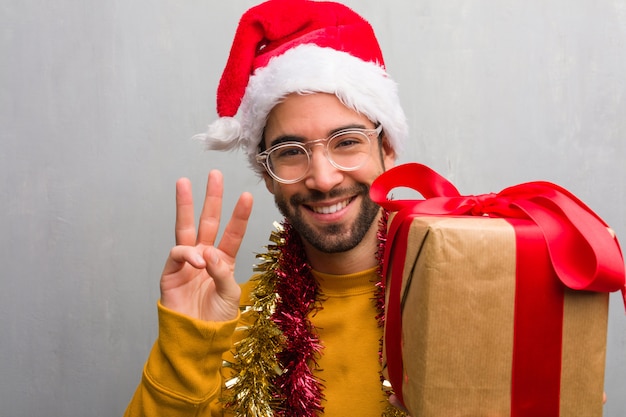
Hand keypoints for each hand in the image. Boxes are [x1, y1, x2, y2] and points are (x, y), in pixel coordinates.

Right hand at [159, 170, 252, 321]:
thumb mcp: (230, 294)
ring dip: (185, 205)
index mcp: (224, 260)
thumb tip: (207, 252)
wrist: (197, 338)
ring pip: (186, 227)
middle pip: (209, 221)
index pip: (233, 232)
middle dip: (211, 198)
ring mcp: (187, 262)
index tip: (247, 195)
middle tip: (214, 175)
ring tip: (184, 183)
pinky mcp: (171, 271)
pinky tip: (197, 260)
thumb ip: (222, 272)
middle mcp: (205, 256)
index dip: (239, 215)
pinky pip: (178, 252)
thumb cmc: (217, 318)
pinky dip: (188, 252)